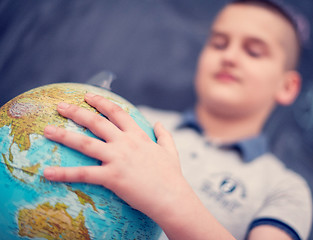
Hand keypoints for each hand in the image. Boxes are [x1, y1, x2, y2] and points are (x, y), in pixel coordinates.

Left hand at [43, 93, 185, 219]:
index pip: (117, 112)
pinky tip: (47, 172)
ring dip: (63, 135)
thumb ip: (164, 134)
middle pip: (96, 122)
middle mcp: (125, 143)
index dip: (101, 102)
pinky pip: (83, 174)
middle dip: (76, 112)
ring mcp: (117, 158)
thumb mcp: (170, 151)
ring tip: (46, 130)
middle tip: (60, 107)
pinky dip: (64, 173)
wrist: (172, 197)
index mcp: (138, 135)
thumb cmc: (171, 175)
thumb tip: (158, 122)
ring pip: (85, 142)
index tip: (88, 95)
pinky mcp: (111, 177)